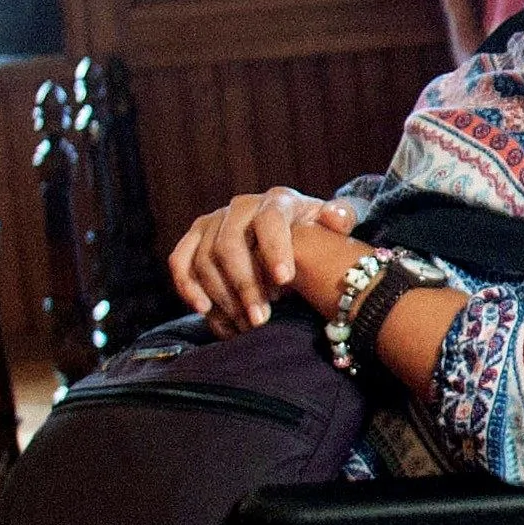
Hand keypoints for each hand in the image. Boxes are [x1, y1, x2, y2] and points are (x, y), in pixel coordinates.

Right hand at [166, 189, 361, 333]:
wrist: (290, 233)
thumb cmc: (315, 234)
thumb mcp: (335, 223)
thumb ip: (343, 217)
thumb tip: (335, 217)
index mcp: (279, 201)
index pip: (270, 220)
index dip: (274, 249)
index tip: (284, 280)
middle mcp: (241, 206)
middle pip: (230, 244)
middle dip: (245, 285)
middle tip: (261, 319)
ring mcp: (215, 221)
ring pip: (205, 257)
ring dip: (222, 294)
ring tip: (245, 324)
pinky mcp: (195, 238)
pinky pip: (180, 260)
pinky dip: (187, 285)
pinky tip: (204, 310)